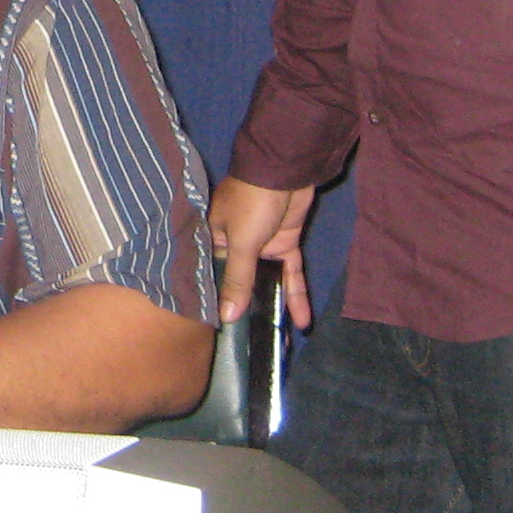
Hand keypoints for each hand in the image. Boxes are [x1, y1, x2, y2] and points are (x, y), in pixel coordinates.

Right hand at [210, 176, 316, 330]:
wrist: (286, 169)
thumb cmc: (252, 202)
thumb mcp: (241, 243)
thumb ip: (238, 279)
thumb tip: (227, 316)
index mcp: (213, 240)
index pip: (211, 277)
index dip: (215, 302)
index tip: (217, 331)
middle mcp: (234, 245)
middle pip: (240, 282)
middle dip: (247, 309)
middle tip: (248, 342)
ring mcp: (262, 246)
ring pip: (266, 281)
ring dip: (274, 305)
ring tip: (277, 338)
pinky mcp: (284, 245)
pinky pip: (289, 274)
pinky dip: (296, 295)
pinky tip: (301, 321)